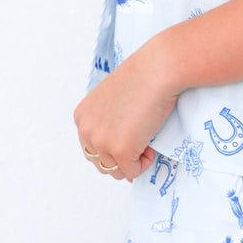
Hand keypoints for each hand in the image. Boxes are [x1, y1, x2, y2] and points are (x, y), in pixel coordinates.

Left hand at [74, 38, 178, 181]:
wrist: (159, 70)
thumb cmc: (144, 77)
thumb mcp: (115, 99)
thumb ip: (111, 121)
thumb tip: (121, 147)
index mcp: (82, 117)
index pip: (91, 147)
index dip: (113, 146)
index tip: (130, 134)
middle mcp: (86, 130)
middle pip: (100, 162)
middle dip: (121, 157)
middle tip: (140, 140)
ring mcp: (102, 142)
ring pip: (114, 170)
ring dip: (132, 161)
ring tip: (146, 140)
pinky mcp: (121, 151)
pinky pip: (132, 172)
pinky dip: (145, 163)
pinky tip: (151, 144)